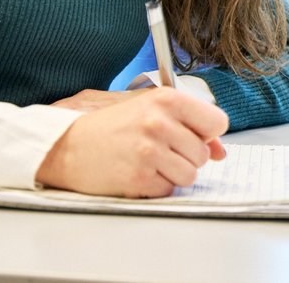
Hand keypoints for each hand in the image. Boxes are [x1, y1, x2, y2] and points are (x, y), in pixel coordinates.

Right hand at [35, 87, 228, 197]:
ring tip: (149, 161)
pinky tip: (138, 172)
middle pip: (204, 153)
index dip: (207, 132)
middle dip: (187, 155)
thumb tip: (221, 150)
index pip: (217, 121)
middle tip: (160, 148)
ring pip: (190, 175)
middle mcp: (160, 123)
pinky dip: (157, 185)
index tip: (193, 134)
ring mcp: (149, 151)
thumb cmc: (108, 125)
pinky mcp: (139, 178)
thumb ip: (188, 123)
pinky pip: (168, 189)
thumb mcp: (148, 109)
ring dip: (174, 173)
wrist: (67, 145)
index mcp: (166, 99)